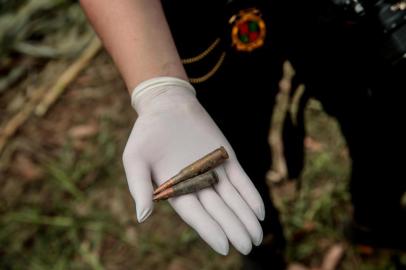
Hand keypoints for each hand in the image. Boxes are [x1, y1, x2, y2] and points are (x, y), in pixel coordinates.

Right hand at [122, 77, 264, 254]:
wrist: (167, 106)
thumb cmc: (147, 133)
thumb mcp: (135, 158)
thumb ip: (139, 186)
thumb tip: (142, 217)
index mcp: (176, 190)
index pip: (196, 216)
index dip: (210, 231)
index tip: (225, 247)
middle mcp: (197, 185)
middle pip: (219, 211)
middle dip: (234, 229)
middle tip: (249, 247)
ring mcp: (213, 172)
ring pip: (233, 199)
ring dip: (245, 217)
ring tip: (257, 236)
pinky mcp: (226, 159)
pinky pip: (241, 180)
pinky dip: (250, 195)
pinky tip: (260, 212)